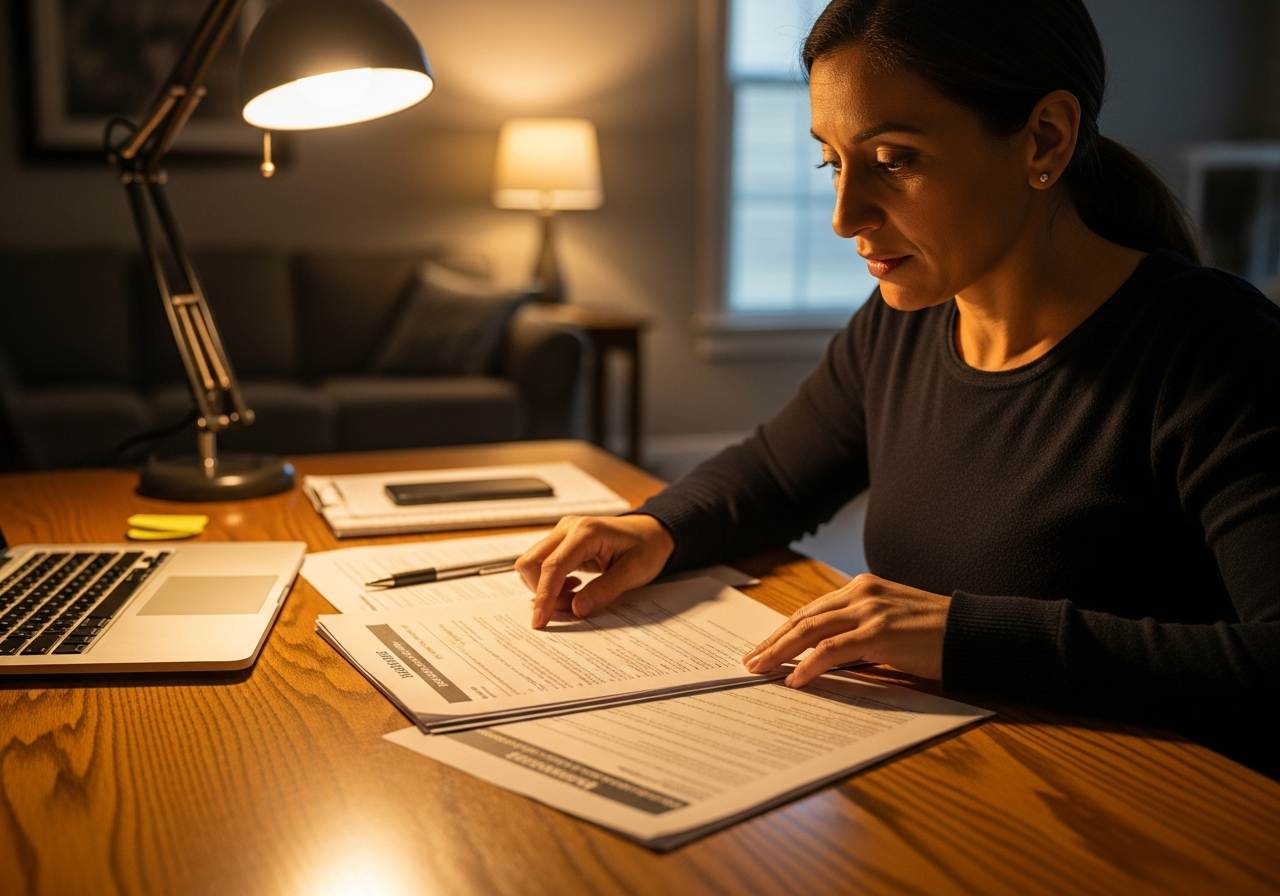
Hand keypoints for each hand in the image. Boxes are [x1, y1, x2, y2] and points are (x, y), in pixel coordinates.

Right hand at [517, 514, 674, 627]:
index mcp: (586, 531)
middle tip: (571, 606)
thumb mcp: (634, 572)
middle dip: (544, 592)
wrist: (652, 532)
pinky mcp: (562, 541)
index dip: (544, 596)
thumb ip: (605, 591)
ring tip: (575, 595)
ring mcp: (563, 532)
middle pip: (532, 562)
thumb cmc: (647, 547)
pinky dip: (551, 582)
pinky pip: (542, 564)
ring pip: (533, 564)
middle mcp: (568, 527)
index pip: (553, 565)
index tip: (540, 621)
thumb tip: (577, 610)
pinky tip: (574, 586)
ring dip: (546, 588)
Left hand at [743, 573, 949, 686]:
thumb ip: (859, 631)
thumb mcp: (891, 624)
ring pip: (810, 630)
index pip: (812, 610)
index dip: (784, 631)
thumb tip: (823, 657)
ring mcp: (870, 611)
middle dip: (773, 641)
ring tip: (760, 669)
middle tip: (750, 660)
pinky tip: (795, 679)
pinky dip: (809, 665)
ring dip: (780, 652)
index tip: (764, 648)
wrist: (972, 633)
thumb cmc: (935, 634)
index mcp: (862, 587)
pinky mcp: (879, 633)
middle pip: (803, 618)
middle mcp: (862, 593)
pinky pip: (832, 650)